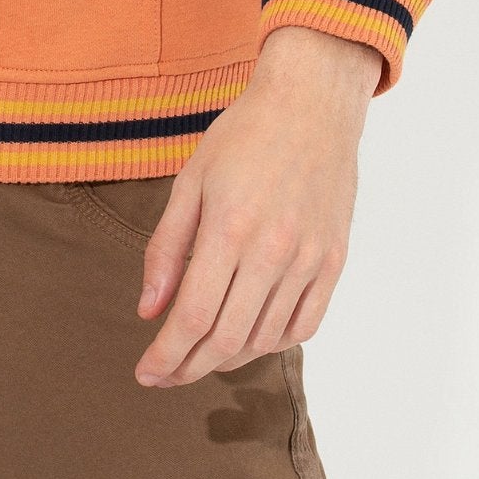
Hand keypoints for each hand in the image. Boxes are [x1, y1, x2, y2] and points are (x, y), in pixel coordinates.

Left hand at [132, 28, 377, 386]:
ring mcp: (308, 259)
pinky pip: (304, 325)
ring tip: (200, 357)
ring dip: (227, 360)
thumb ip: (166, 248)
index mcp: (229, 228)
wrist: (311, 104)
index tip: (144, 372)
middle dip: (189, 367)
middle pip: (226, 339)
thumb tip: (149, 310)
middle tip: (166, 375)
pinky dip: (272, 344)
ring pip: (264, 339)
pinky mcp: (333, 261)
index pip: (192, 317)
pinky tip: (248, 339)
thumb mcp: (190, 180)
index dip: (166, 355)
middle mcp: (272, 251)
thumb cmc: (243, 135)